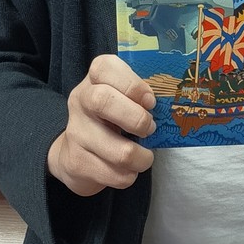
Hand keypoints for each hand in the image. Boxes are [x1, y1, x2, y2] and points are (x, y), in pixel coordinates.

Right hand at [46, 54, 155, 196]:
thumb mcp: (122, 96)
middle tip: (150, 128)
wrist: (75, 150)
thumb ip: (140, 94)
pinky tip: (128, 168)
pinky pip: (114, 174)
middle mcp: (81, 100)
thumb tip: (168, 104)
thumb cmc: (111, 116)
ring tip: (144, 155)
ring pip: (118, 150)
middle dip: (137, 119)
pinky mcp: (76, 162)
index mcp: (95, 78)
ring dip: (141, 157)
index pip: (105, 68)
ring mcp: (76, 132)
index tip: (150, 101)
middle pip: (103, 101)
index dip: (133, 85)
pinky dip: (129, 175)